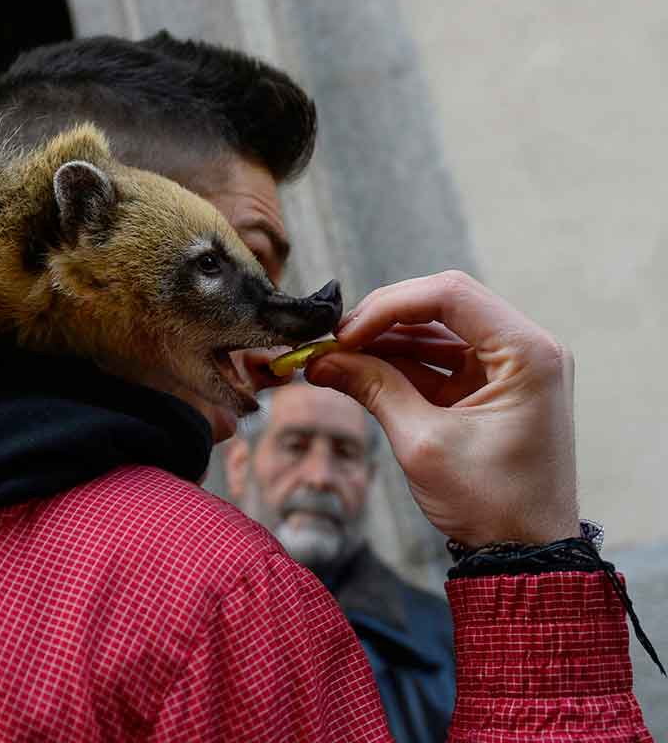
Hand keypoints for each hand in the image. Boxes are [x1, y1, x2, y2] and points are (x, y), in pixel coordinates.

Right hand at [304, 270, 578, 546]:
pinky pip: (439, 360)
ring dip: (384, 342)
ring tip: (333, 358)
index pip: (450, 295)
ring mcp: (509, 367)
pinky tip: (356, 371)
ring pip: (436, 331)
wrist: (525, 555)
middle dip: (383, 320)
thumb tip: (322, 359)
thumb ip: (374, 388)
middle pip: (442, 305)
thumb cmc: (490, 502)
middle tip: (333, 342)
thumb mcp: (422, 443)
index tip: (344, 334)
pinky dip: (398, 365)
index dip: (389, 306)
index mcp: (527, 353)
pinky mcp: (491, 387)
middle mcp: (525, 349)